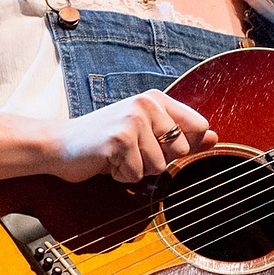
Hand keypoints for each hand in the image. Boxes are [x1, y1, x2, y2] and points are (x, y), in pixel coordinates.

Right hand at [0, 90, 217, 183]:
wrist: (59, 145)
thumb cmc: (103, 142)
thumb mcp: (145, 135)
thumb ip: (181, 135)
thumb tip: (214, 136)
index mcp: (155, 98)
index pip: (198, 125)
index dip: (182, 145)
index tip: (154, 144)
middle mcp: (146, 103)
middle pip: (180, 150)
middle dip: (156, 160)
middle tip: (129, 151)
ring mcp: (133, 120)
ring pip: (158, 166)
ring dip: (137, 170)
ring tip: (116, 156)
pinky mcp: (119, 139)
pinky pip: (137, 174)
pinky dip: (121, 176)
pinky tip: (106, 162)